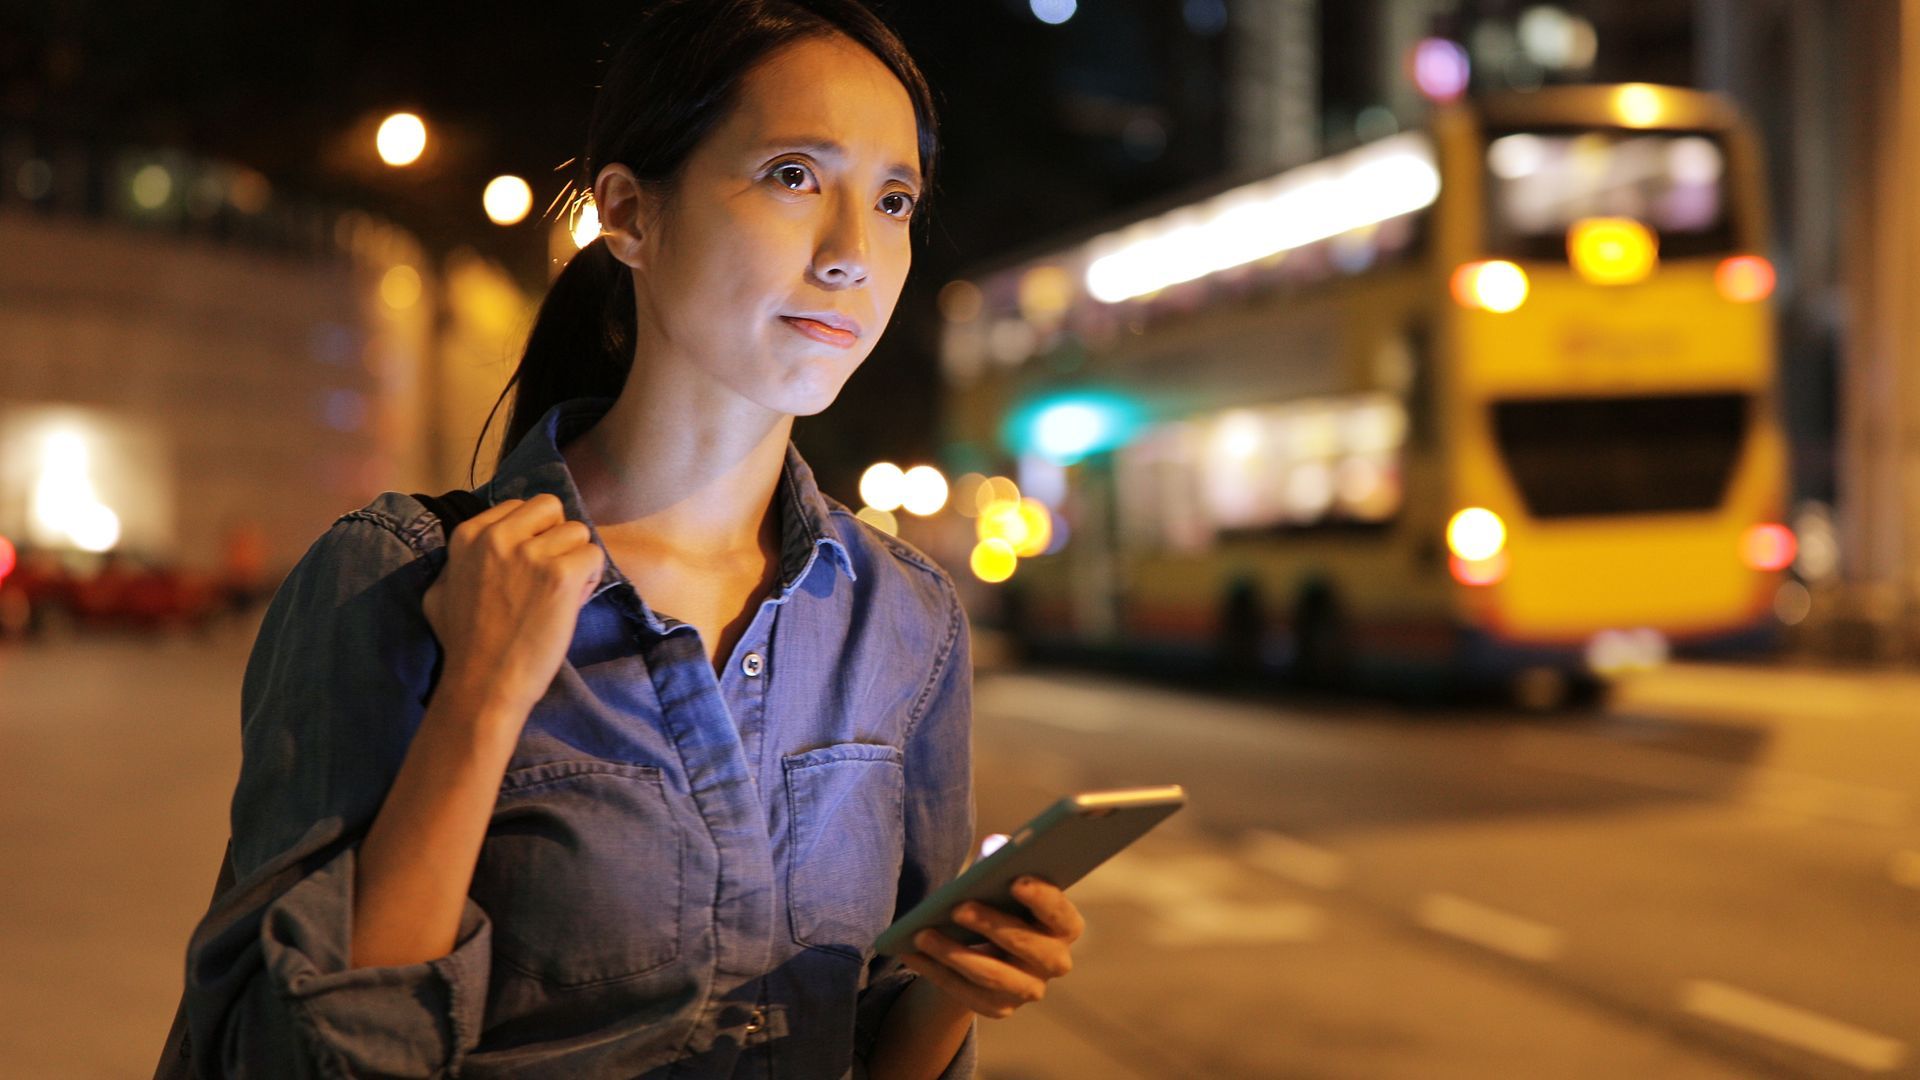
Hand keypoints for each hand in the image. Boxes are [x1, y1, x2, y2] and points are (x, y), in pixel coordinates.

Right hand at [421, 493, 603, 717]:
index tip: (528, 565)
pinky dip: (591, 578)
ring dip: (576, 559)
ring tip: (563, 591)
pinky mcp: (561, 575)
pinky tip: (573, 602)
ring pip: (577, 531)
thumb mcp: (439, 592)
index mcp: (470, 534)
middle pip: (550, 507)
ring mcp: (532, 554)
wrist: (483, 682)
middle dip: (556, 535)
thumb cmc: (462, 643)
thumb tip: (476, 550)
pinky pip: (594, 555)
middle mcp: (499, 536)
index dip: (531, 534)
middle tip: (552, 570)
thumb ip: (460, 562)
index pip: (518, 506)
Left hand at [899, 876, 1084, 1018]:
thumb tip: (995, 846)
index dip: (1043, 899)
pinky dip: (936, 972)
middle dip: (992, 925)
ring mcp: (1028, 989)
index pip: (1061, 914)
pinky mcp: (999, 1007)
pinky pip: (965, 993)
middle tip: (958, 907)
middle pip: (1028, 946)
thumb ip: (1002, 864)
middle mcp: (1054, 962)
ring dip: (954, 954)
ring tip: (922, 934)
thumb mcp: (1002, 883)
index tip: (1016, 880)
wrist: (988, 951)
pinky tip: (911, 953)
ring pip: (992, 976)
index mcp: (1064, 926)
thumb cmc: (1000, 904)